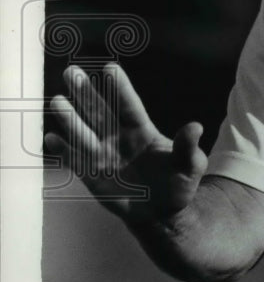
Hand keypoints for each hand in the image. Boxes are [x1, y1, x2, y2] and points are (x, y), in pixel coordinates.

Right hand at [45, 62, 206, 224]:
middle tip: (70, 71)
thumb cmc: (179, 184)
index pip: (129, 105)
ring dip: (70, 118)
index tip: (109, 68)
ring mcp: (104, 155)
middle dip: (85, 92)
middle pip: (100, 112)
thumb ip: (188, 147)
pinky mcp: (93, 175)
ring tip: (57, 101)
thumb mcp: (190, 166)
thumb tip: (196, 127)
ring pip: (84, 133)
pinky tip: (51, 138)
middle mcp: (119, 138)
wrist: (161, 214)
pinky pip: (76, 160)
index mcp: (143, 131)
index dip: (120, 88)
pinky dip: (64, 150)